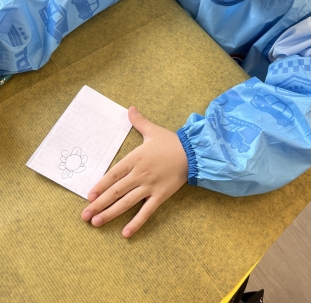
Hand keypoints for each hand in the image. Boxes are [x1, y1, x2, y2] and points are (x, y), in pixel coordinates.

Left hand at [81, 106, 188, 236]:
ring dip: (110, 214)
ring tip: (96, 222)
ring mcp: (149, 186)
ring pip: (126, 203)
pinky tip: (125, 233)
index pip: (112, 175)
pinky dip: (135, 223)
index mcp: (135, 159)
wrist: (193, 153)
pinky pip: (146, 212)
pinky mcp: (160, 196)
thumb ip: (139, 121)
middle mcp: (139, 174)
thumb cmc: (171, 142)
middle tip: (84, 216)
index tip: (89, 196)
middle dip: (98, 204)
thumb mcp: (153, 130)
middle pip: (115, 191)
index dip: (99, 186)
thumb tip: (130, 108)